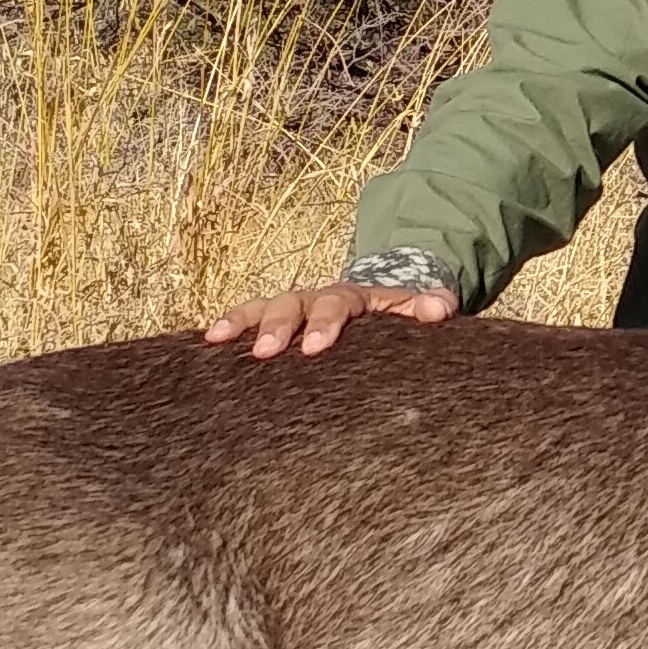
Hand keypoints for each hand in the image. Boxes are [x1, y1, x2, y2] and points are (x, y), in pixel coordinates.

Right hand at [199, 282, 459, 356]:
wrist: (378, 306)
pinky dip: (229, 326)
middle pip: (294, 303)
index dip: (326, 325)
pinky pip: (247, 319)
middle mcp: (317, 298)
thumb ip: (429, 308)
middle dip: (279, 326)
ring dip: (243, 321)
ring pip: (264, 307)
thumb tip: (440, 309)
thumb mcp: (417, 310)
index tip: (316, 348)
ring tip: (220, 339)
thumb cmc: (396, 320)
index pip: (338, 305)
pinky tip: (206, 342)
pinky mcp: (275, 322)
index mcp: (353, 296)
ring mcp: (294, 308)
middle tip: (267, 352)